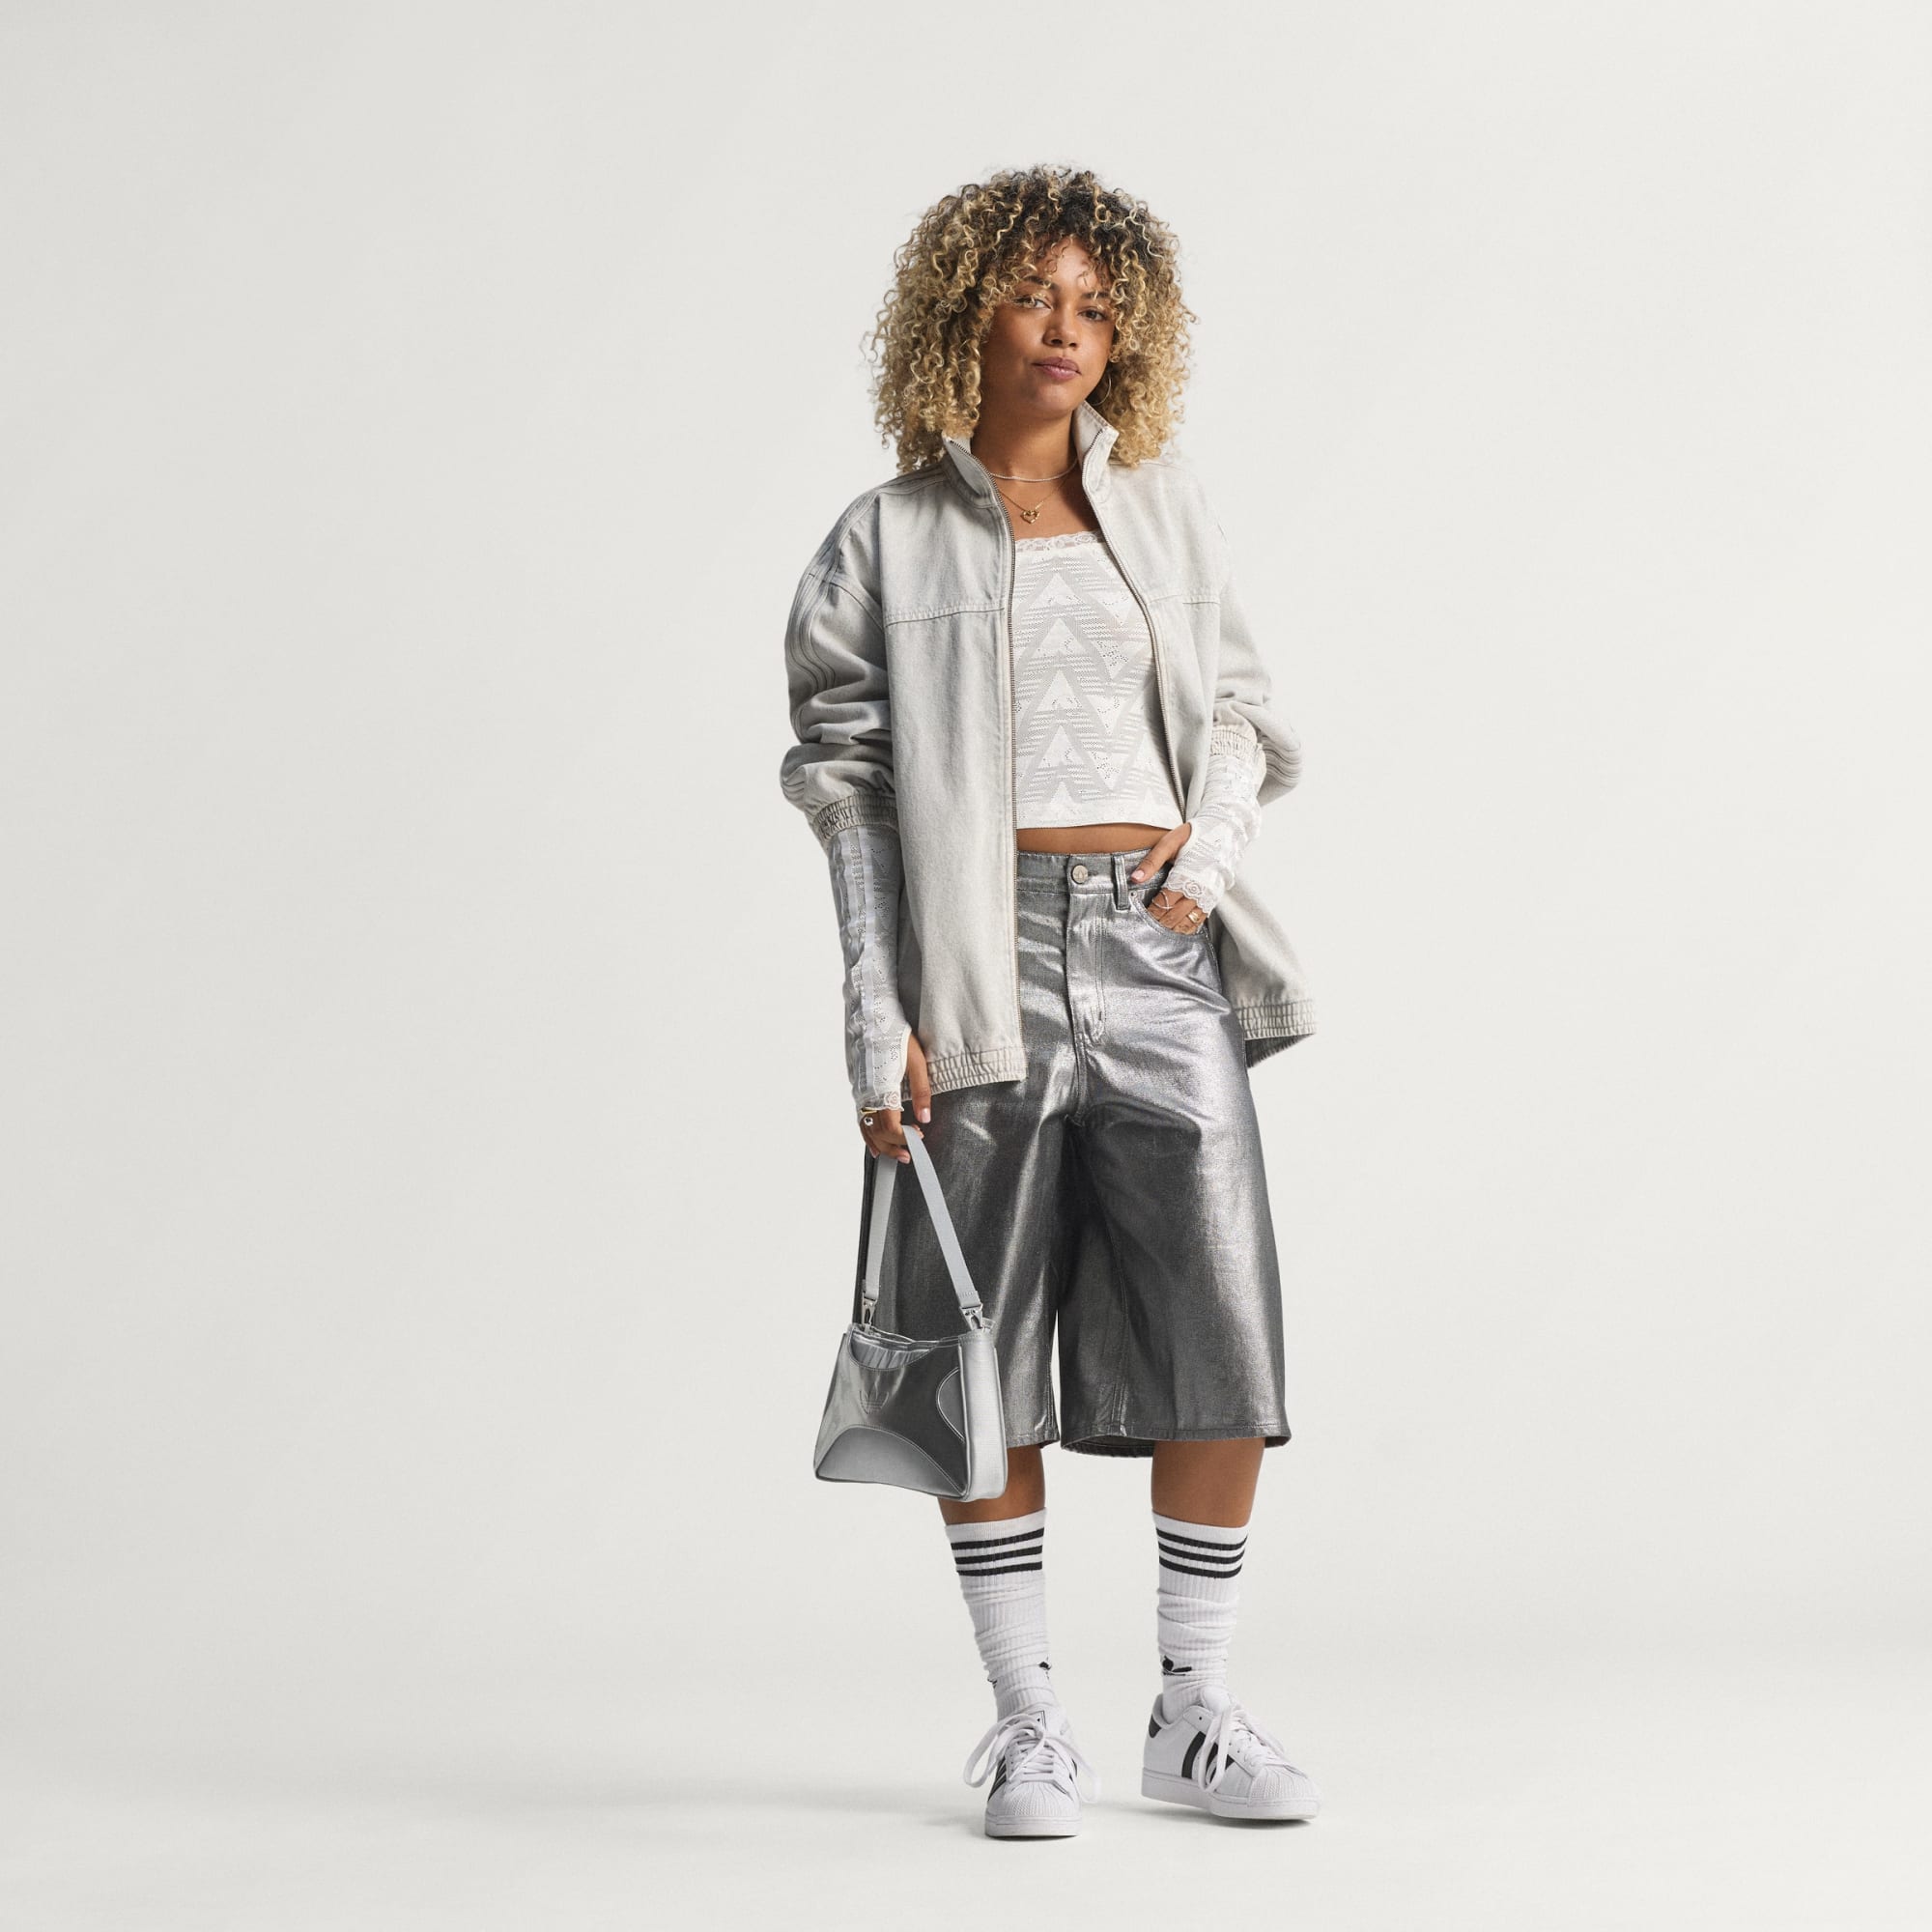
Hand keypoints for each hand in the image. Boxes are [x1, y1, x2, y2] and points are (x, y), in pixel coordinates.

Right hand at [859, 1031, 932, 1161]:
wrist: (873, 1019)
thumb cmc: (895, 1037)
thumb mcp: (917, 1062)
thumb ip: (922, 1092)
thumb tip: (925, 1117)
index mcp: (882, 1089)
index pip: (890, 1126)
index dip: (905, 1137)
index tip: (919, 1137)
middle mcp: (867, 1095)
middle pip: (877, 1133)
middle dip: (894, 1146)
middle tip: (910, 1154)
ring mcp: (860, 1093)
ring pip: (866, 1129)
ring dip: (881, 1145)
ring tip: (895, 1155)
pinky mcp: (858, 1090)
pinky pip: (860, 1119)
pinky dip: (867, 1136)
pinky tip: (874, 1145)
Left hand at [1129, 823, 1208, 933]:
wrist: (1224, 831)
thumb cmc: (1194, 835)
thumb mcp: (1170, 841)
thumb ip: (1152, 861)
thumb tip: (1135, 878)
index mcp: (1185, 877)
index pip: (1164, 903)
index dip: (1151, 912)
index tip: (1140, 918)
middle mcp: (1198, 890)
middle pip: (1174, 916)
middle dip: (1159, 924)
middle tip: (1145, 932)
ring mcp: (1208, 895)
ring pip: (1188, 921)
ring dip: (1173, 930)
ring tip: (1160, 938)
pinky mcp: (1214, 897)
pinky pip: (1201, 919)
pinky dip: (1189, 928)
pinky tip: (1179, 932)